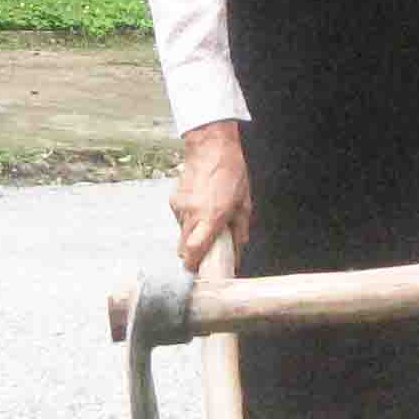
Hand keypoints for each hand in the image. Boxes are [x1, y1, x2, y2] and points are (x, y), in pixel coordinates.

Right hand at [171, 119, 250, 270]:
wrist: (211, 147)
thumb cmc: (231, 173)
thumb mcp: (244, 204)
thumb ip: (240, 230)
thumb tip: (238, 251)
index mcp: (212, 217)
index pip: (193, 250)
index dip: (192, 264)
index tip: (198, 270)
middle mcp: (193, 214)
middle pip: (183, 248)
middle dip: (192, 255)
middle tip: (204, 253)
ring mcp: (180, 207)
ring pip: (181, 234)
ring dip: (191, 235)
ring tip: (205, 223)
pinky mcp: (174, 200)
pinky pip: (179, 219)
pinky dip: (188, 220)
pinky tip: (199, 208)